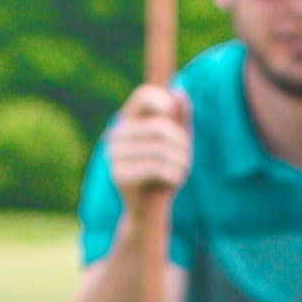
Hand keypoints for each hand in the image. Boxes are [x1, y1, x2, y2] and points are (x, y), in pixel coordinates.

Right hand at [102, 83, 192, 207]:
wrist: (148, 208)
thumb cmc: (164, 170)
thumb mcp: (177, 140)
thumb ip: (180, 116)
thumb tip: (178, 93)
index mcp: (129, 119)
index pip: (143, 95)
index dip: (163, 99)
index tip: (173, 113)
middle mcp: (117, 134)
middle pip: (160, 126)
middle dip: (182, 142)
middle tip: (186, 157)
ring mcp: (115, 154)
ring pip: (161, 148)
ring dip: (182, 161)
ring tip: (182, 170)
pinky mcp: (119, 175)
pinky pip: (157, 167)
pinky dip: (175, 174)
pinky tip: (176, 180)